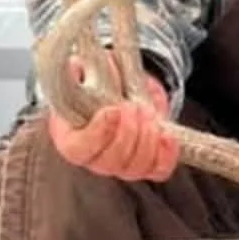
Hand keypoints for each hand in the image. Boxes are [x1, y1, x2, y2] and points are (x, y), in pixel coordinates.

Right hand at [48, 55, 180, 180]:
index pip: (78, 149)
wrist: (122, 92)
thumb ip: (79, 73)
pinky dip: (166, 154)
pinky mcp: (147, 165)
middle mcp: (95, 159)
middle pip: (111, 162)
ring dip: (147, 138)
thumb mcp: (84, 74)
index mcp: (71, 138)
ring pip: (136, 167)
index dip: (98, 133)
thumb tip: (77, 68)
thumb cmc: (97, 85)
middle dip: (128, 131)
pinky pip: (158, 170)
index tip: (112, 110)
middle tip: (133, 106)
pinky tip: (167, 135)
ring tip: (147, 111)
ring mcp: (122, 166)